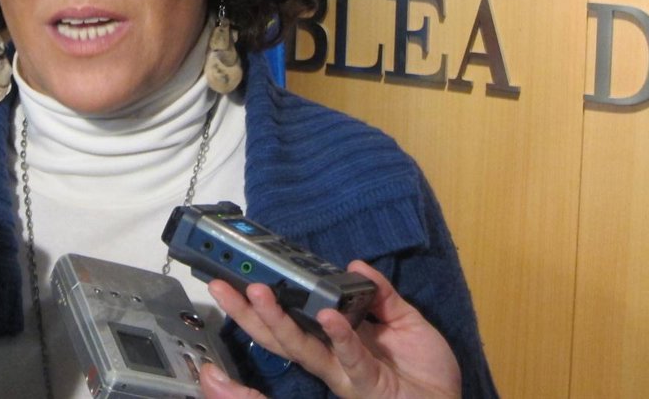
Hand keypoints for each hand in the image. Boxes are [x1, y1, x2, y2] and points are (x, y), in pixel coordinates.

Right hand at [202, 260, 460, 398]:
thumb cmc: (424, 370)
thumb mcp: (404, 321)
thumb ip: (381, 295)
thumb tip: (357, 266)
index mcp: (334, 341)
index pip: (290, 321)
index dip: (263, 304)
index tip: (239, 278)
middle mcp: (330, 358)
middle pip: (279, 336)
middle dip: (248, 313)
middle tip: (224, 284)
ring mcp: (345, 372)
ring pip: (301, 347)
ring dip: (277, 320)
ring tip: (259, 292)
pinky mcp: (367, 382)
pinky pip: (349, 357)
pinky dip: (339, 335)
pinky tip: (328, 316)